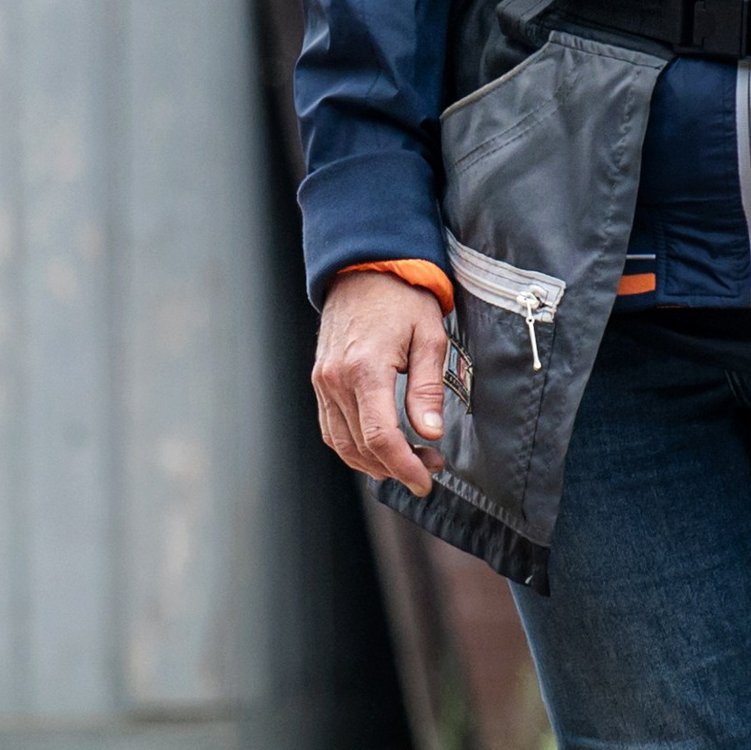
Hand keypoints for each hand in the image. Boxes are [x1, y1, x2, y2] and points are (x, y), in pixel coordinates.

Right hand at [313, 270, 450, 494]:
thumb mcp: (429, 337)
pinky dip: (353, 447)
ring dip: (374, 463)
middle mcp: (337, 379)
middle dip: (396, 467)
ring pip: (342, 443)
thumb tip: (430, 433)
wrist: (364, 269)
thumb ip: (428, 388)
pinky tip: (380, 448)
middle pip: (361, 446)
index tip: (425, 481)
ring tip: (408, 460)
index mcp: (365, 368)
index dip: (403, 467)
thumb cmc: (402, 299)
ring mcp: (323, 381)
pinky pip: (331, 428)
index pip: (380, 436)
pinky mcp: (320, 381)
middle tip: (429, 467)